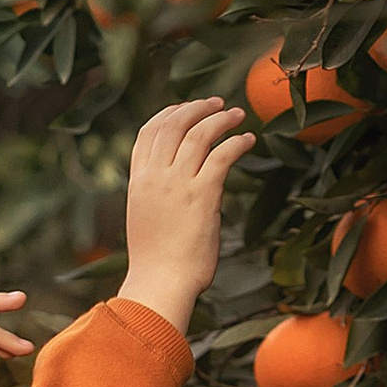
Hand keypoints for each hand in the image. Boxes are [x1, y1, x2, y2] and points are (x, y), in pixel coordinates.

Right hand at [118, 96, 254, 331]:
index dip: (169, 113)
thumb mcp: (146, 218)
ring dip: (222, 119)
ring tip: (238, 116)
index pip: (148, 132)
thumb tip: (179, 183)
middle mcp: (154, 177)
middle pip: (173, 124)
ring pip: (199, 133)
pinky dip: (237, 142)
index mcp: (138, 182)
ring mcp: (177, 184)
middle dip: (197, 108)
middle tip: (218, 103)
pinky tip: (248, 140)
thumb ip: (158, 194)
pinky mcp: (203, 195)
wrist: (161, 283)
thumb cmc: (157, 260)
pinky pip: (222, 154)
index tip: (188, 107)